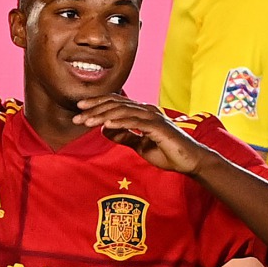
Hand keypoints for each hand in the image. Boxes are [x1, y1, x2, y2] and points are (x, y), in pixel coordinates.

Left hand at [74, 96, 208, 173]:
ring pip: (123, 111)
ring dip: (103, 115)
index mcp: (142, 113)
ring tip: (87, 121)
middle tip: (77, 112)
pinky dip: (119, 122)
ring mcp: (153, 117)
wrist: (190, 162)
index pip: (116, 104)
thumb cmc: (168, 153)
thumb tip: (104, 130)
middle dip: (95, 108)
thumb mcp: (140, 146)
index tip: (80, 109)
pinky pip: (135, 122)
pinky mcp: (158, 127)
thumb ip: (124, 137)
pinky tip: (106, 125)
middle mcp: (146, 111)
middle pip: (116, 104)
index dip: (97, 104)